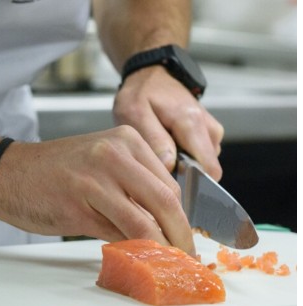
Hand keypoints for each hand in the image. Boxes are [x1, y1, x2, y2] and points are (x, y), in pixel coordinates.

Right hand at [0, 126, 194, 254]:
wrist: (6, 173)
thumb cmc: (53, 172)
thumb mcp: (99, 166)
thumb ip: (131, 191)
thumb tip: (160, 228)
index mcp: (126, 140)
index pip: (169, 185)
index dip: (182, 218)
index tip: (186, 238)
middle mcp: (114, 154)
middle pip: (165, 201)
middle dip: (181, 237)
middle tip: (186, 259)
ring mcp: (95, 180)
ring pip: (143, 221)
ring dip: (159, 249)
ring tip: (165, 266)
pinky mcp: (77, 207)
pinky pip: (115, 234)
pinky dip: (130, 251)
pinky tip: (134, 260)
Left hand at [113, 66, 224, 180]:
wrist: (151, 75)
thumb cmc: (140, 95)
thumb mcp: (136, 114)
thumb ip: (155, 141)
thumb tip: (170, 167)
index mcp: (192, 124)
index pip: (207, 170)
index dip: (191, 185)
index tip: (171, 188)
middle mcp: (208, 129)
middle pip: (208, 172)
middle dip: (186, 178)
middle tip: (159, 171)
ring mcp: (211, 132)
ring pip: (204, 166)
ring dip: (184, 168)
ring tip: (160, 155)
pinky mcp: (208, 134)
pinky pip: (201, 158)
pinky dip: (185, 160)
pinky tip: (167, 150)